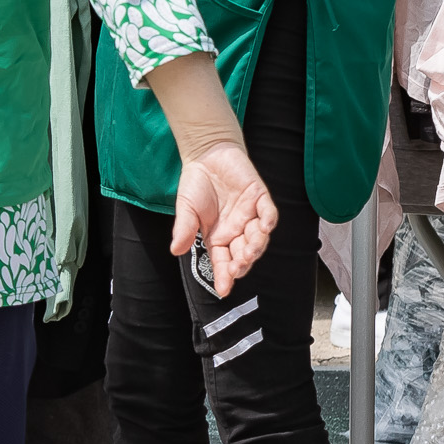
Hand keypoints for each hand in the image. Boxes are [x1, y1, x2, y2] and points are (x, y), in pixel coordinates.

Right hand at [170, 138, 277, 297]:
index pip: (223, 262)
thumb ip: (183, 229)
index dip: (224, 276)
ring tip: (249, 252)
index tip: (223, 289)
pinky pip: (268, 212)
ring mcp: (250, 215)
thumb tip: (175, 251)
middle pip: (243, 254)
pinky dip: (268, 220)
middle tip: (237, 267)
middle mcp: (236, 230)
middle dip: (242, 263)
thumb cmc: (196, 183)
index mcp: (218, 237)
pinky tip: (264, 226)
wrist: (206, 154)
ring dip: (255, 246)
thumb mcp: (186, 208)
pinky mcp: (259, 198)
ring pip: (258, 238)